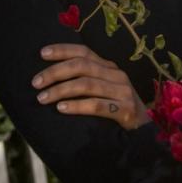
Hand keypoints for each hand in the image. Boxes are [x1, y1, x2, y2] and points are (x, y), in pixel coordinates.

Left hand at [31, 43, 151, 129]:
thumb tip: (52, 78)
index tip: (41, 54)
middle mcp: (116, 74)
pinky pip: (97, 105)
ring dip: (61, 90)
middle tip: (35, 83)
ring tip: (42, 98)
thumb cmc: (118, 109)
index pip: (84, 51)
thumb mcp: (104, 89)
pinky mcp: (125, 109)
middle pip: (82, 66)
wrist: (146, 131)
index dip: (62, 50)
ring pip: (86, 84)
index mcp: (108, 67)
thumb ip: (86, 80)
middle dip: (55, 72)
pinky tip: (61, 109)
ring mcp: (122, 91)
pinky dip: (77, 106)